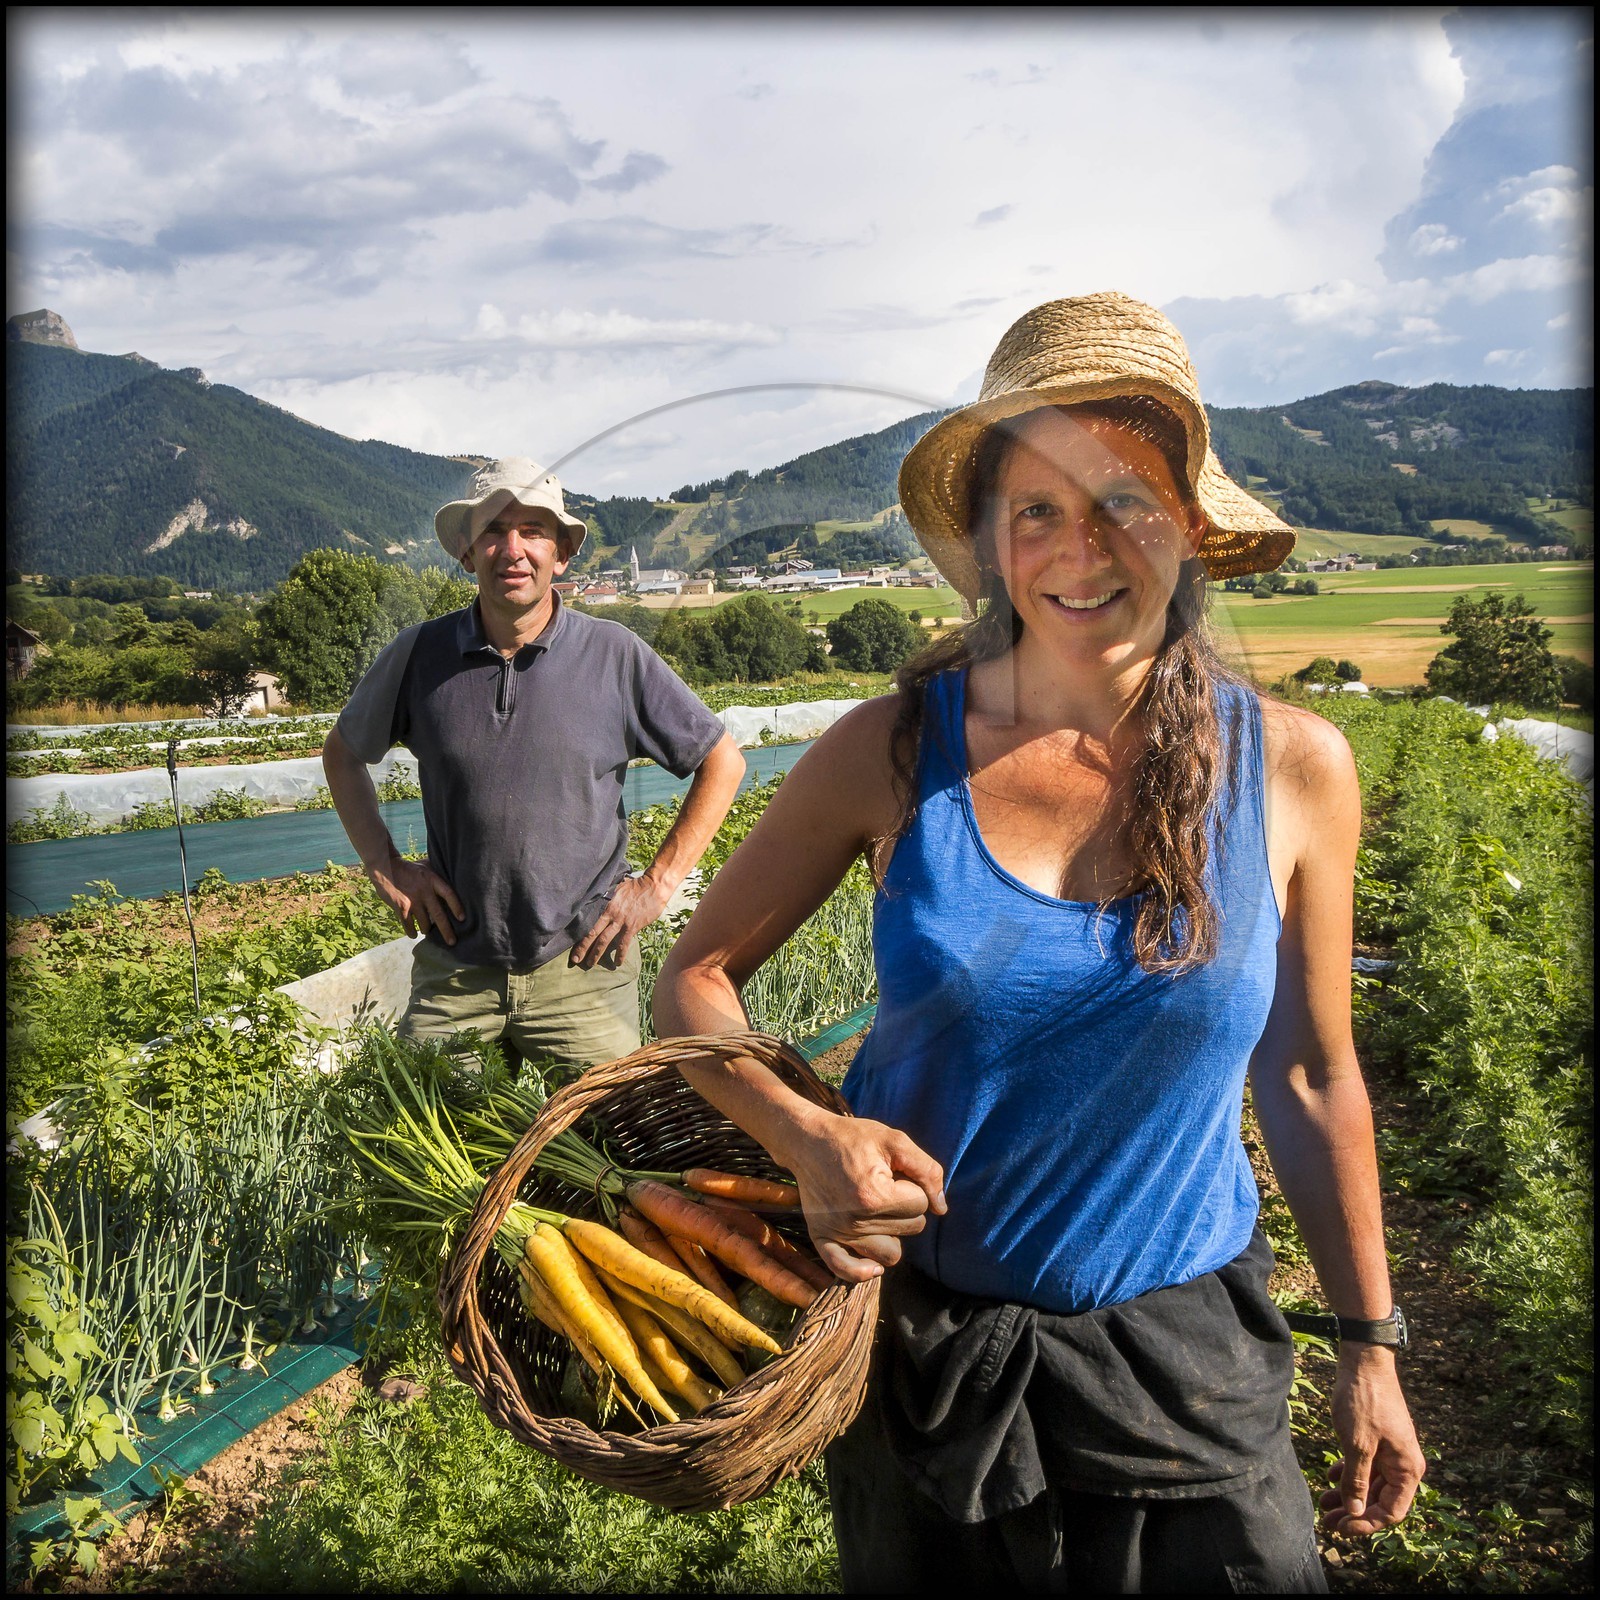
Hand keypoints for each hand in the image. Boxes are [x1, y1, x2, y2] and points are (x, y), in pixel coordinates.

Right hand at [366, 854, 464, 944]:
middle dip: (446, 931)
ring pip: (424, 923)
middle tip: (452, 942)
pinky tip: (414, 935)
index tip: (462, 918)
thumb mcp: (426, 865)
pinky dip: (411, 932)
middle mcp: (424, 891)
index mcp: (432, 880)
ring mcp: (412, 900)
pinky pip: (408, 925)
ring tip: (427, 931)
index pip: (448, 894)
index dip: (456, 907)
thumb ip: (439, 872)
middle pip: (438, 915)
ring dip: (426, 930)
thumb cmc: (409, 868)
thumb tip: (455, 874)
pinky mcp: (400, 907)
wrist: (385, 868)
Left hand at [570, 872, 670, 969]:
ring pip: (604, 940)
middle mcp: (610, 914)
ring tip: (590, 964)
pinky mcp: (632, 927)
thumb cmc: (635, 885)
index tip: (572, 940)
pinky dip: (620, 954)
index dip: (578, 932)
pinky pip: (623, 944)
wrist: (653, 887)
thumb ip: (606, 896)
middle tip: (575, 960)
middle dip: (582, 947)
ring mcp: (621, 921)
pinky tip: (617, 963)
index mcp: (604, 904)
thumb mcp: (616, 887)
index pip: (587, 921)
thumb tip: (596, 898)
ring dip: (596, 953)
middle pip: (592, 933)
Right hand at [781, 1111, 947, 1282]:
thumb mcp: (894, 1140)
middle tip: (882, 1185)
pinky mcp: (821, 1237)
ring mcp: (837, 1232)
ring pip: (891, 1254)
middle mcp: (854, 1219)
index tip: (892, 1171)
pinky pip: (846, 1270)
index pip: (921, 1205)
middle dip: (905, 1207)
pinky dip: (862, 1271)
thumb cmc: (855, 1138)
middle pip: (911, 1230)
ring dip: (892, 1233)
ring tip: (875, 1209)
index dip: (913, 1185)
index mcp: (873, 1195)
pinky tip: (873, 1264)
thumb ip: (927, 1170)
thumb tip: (941, 1208)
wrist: (809, 1140)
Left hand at [1320, 1345, 1425, 1535]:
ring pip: (1370, 1483)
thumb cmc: (1364, 1401)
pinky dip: (1349, 1473)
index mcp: (1407, 1469)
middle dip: (1354, 1511)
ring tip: (1324, 1502)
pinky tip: (1330, 1477)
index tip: (1341, 1526)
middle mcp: (1404, 1464)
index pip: (1391, 1511)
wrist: (1365, 1362)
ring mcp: (1391, 1451)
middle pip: (1380, 1499)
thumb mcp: (1357, 1444)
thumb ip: (1356, 1479)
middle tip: (1326, 1519)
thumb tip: (1355, 1511)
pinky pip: (1366, 1465)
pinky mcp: (1378, 1439)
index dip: (1366, 1523)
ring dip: (1349, 1494)